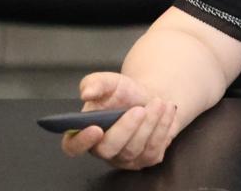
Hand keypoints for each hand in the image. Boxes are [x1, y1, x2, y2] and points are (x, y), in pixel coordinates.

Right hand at [61, 72, 177, 169]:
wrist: (152, 97)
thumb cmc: (125, 92)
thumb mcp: (110, 81)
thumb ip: (96, 83)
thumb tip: (86, 92)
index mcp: (86, 131)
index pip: (73, 146)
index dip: (81, 142)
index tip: (96, 128)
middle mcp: (103, 149)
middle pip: (108, 149)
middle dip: (126, 128)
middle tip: (140, 109)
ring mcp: (124, 158)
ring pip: (134, 150)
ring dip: (150, 123)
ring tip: (159, 102)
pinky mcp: (146, 159)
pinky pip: (154, 150)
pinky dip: (163, 127)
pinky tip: (167, 111)